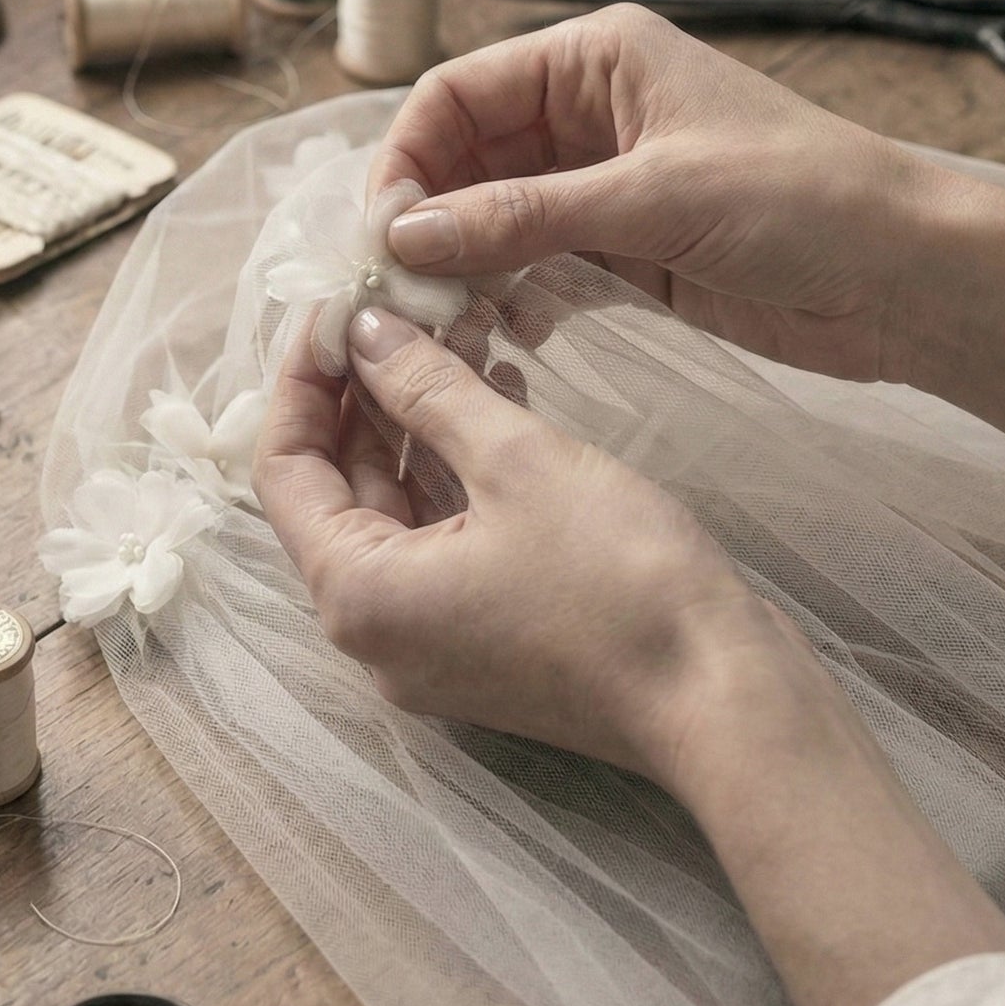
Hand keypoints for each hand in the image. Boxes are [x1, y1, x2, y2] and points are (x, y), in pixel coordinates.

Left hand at [254, 304, 803, 783]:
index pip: (283, 470)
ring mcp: (432, 645)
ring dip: (420, 426)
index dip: (302, 380)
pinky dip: (459, 476)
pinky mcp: (486, 644)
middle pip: (337, 492)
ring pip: (399, 514)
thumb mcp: (516, 460)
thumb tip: (362, 331)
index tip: (336, 308)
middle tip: (402, 308)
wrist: (721, 697)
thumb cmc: (619, 583)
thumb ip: (426, 388)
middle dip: (367, 394)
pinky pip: (445, 544)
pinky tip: (500, 399)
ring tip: (459, 334)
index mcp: (357, 595)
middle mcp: (377, 633)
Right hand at [367, 5, 966, 383]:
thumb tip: (405, 232)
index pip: (461, 94)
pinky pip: (540, 268)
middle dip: (428, 219)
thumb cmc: (800, 200)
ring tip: (437, 322)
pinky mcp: (630, 253)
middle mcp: (592, 112)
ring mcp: (608, 186)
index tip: (380, 234)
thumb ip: (523, 216)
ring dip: (462, 266)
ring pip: (498, 218)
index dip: (408, 158)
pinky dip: (510, 297)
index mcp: (598, 58)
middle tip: (394, 292)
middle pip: (469, 159)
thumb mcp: (652, 198)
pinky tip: (496, 334)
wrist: (904, 277)